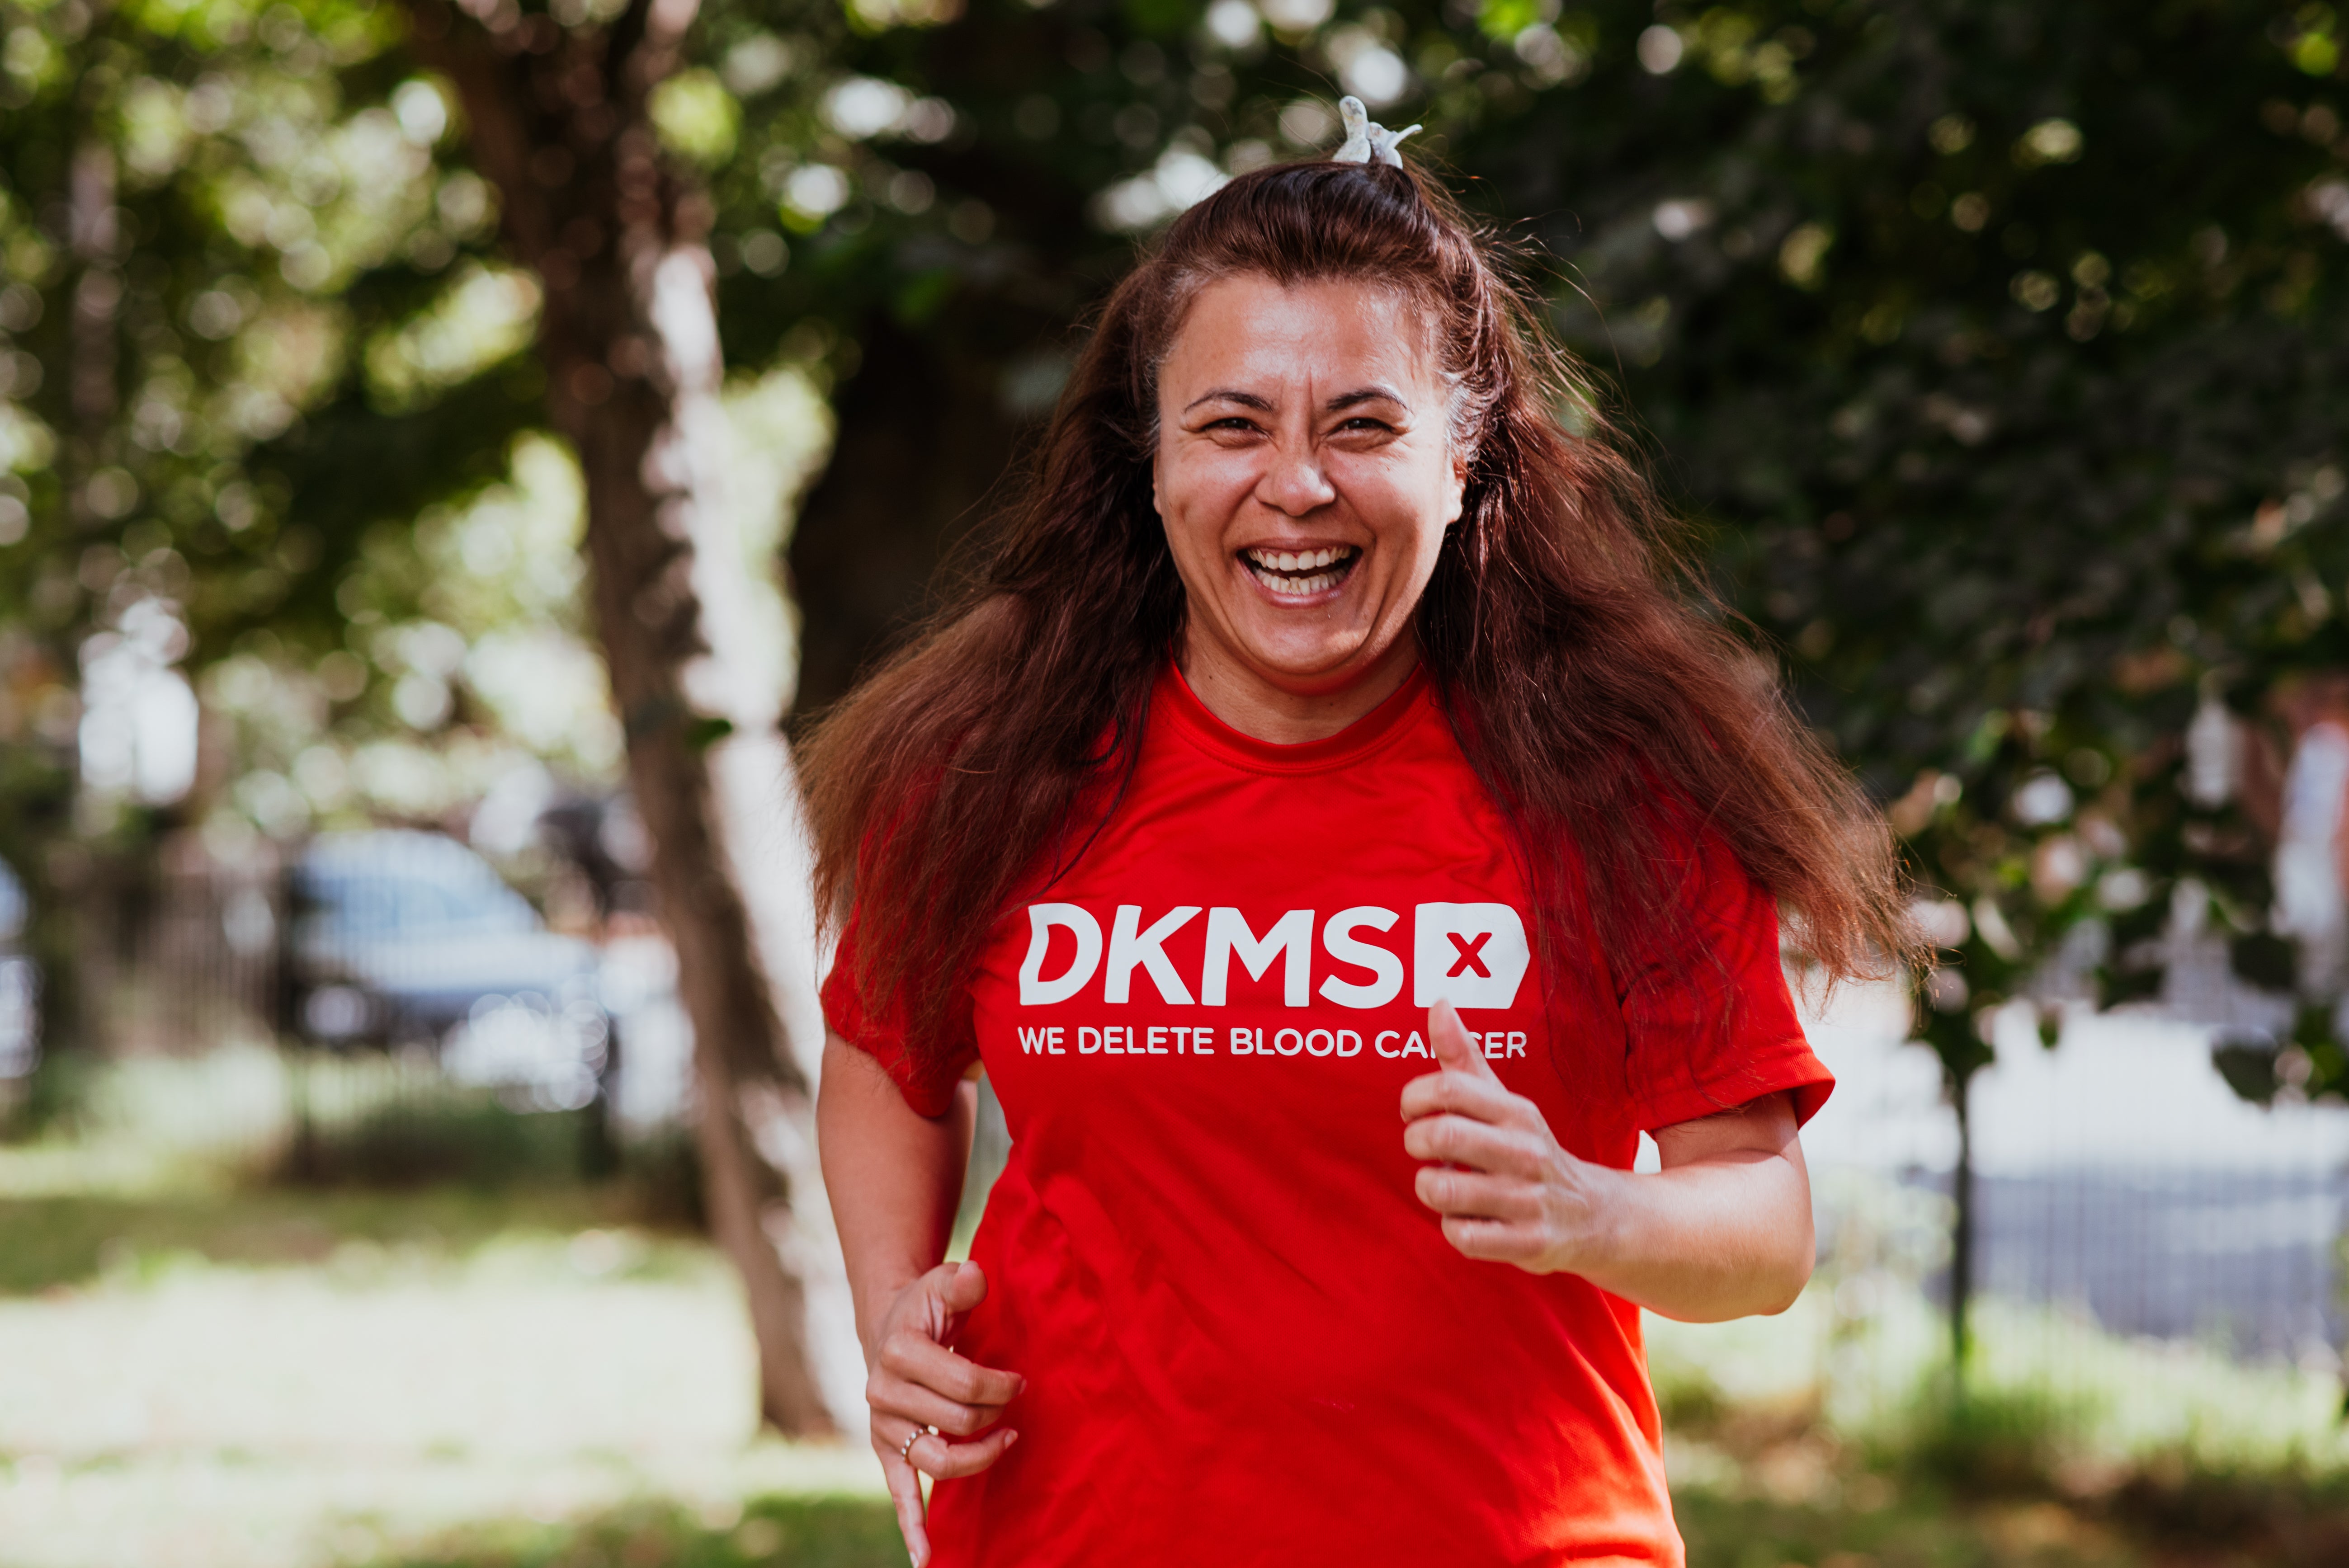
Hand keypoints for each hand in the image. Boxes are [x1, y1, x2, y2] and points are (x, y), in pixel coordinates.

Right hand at [866, 1260, 1023, 1566]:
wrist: (892, 1324)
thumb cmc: (928, 1306)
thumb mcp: (944, 1284)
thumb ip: (963, 1283)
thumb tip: (975, 1276)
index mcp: (897, 1351)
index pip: (963, 1384)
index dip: (1000, 1385)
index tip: (1019, 1380)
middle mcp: (882, 1393)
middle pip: (957, 1423)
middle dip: (996, 1413)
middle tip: (1016, 1401)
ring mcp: (884, 1428)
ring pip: (939, 1460)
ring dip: (979, 1457)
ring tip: (1008, 1439)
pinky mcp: (886, 1451)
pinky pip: (898, 1492)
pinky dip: (912, 1527)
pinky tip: (926, 1558)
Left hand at [1399, 1000, 1617, 1272]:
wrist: (1594, 1216)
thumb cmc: (1529, 1152)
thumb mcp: (1504, 1104)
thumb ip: (1465, 1058)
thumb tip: (1438, 1004)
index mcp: (1516, 1112)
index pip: (1449, 1088)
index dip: (1414, 1098)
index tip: (1413, 1111)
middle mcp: (1524, 1152)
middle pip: (1441, 1136)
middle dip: (1415, 1142)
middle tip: (1424, 1148)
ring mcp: (1527, 1199)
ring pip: (1442, 1190)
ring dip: (1431, 1188)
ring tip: (1447, 1185)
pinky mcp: (1527, 1242)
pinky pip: (1461, 1236)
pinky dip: (1453, 1229)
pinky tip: (1469, 1219)